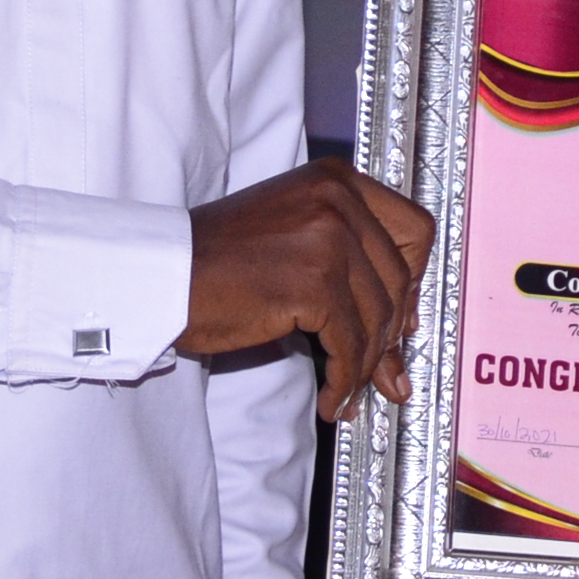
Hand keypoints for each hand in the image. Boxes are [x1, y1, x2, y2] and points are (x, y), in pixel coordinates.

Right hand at [183, 158, 435, 420]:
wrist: (163, 274)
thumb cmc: (217, 260)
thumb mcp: (293, 232)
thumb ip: (346, 259)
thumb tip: (402, 327)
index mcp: (337, 180)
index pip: (414, 229)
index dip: (414, 280)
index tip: (403, 316)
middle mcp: (339, 200)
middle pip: (401, 279)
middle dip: (393, 333)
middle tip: (383, 370)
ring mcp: (329, 239)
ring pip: (378, 318)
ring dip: (367, 366)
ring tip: (348, 391)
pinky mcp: (313, 284)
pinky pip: (350, 345)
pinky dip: (344, 380)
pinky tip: (331, 399)